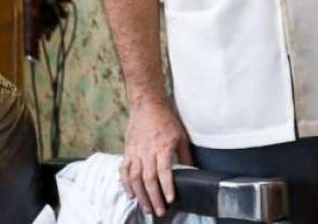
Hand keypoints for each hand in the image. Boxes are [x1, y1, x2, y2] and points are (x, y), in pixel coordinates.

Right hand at [120, 101, 192, 216]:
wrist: (147, 105)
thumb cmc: (166, 119)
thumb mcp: (181, 135)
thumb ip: (185, 154)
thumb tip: (193, 170)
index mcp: (163, 146)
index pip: (164, 170)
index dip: (166, 186)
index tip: (170, 199)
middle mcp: (148, 151)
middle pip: (149, 178)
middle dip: (153, 197)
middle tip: (158, 211)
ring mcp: (136, 151)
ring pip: (135, 177)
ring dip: (140, 195)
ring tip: (146, 207)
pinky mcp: (128, 151)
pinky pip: (124, 170)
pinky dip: (126, 184)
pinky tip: (130, 194)